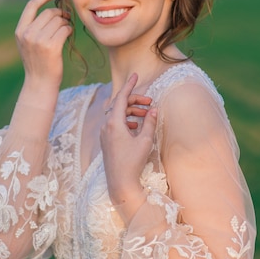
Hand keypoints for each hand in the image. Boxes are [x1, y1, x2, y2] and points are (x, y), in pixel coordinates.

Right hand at [15, 0, 71, 91]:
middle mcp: (27, 34)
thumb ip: (32, 27)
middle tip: (66, 18)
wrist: (40, 83)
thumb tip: (50, 9)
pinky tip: (68, 34)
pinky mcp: (52, 47)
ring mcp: (39, 40)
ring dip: (65, 23)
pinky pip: (65, 29)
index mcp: (20, 31)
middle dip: (60, 14)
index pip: (31, 6)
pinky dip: (69, 30)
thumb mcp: (27, 44)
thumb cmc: (37, 62)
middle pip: (48, 13)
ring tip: (66, 29)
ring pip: (58, 21)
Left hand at [100, 73, 157, 215]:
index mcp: (114, 123)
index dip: (129, 86)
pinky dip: (127, 120)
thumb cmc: (132, 162)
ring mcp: (105, 134)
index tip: (135, 75)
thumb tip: (153, 110)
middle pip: (119, 105)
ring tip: (146, 114)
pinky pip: (116, 124)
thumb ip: (149, 122)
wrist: (120, 183)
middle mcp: (107, 126)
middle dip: (134, 100)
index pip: (121, 98)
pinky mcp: (107, 141)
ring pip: (117, 114)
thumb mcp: (144, 140)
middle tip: (149, 102)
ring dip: (132, 111)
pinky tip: (137, 126)